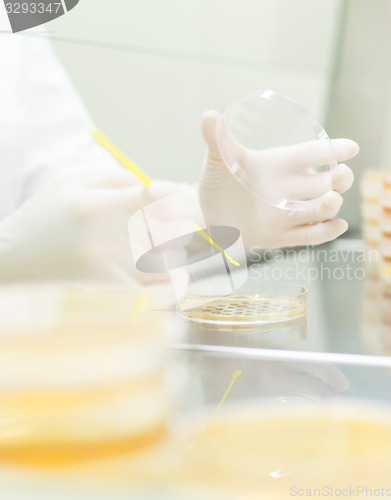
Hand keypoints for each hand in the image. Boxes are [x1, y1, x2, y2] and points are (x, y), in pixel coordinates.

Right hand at [0, 167, 193, 285]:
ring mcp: (111, 270)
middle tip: (177, 221)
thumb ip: (120, 179)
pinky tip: (177, 274)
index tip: (182, 197)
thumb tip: (160, 189)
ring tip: (167, 244)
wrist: (15, 261)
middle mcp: (107, 241)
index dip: (182, 198)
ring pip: (171, 262)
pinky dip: (175, 281)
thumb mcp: (74, 181)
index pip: (160, 200)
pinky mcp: (112, 291)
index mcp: (98, 207)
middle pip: (174, 232)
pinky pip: (159, 290)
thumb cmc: (47, 215)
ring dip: (178, 250)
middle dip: (183, 224)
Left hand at [199, 110, 358, 248]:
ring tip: (332, 200)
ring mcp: (289, 213)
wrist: (211, 217)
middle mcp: (291, 188)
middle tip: (342, 175)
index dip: (332, 150)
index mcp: (281, 164)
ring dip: (330, 205)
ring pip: (318, 209)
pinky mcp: (283, 236)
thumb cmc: (218, 184)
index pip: (311, 154)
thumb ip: (217, 141)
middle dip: (338, 179)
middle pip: (324, 182)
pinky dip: (324, 232)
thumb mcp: (217, 162)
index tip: (352, 147)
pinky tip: (336, 226)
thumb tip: (209, 115)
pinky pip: (309, 235)